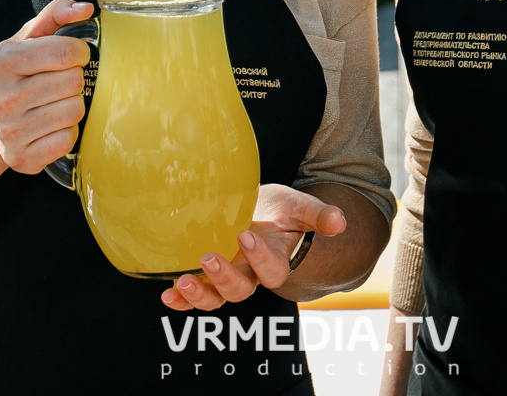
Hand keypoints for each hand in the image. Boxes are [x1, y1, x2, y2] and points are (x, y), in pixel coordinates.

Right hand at [0, 0, 92, 173]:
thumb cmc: (14, 72)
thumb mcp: (26, 38)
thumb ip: (55, 14)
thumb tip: (86, 9)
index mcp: (3, 62)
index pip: (65, 52)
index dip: (79, 51)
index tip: (73, 55)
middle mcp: (2, 98)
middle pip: (73, 82)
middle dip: (74, 78)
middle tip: (60, 81)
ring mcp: (10, 132)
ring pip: (74, 111)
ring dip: (73, 104)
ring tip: (55, 102)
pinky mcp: (21, 158)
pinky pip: (68, 140)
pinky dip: (67, 131)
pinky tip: (51, 124)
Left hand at [160, 184, 348, 310]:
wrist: (261, 212)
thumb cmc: (280, 211)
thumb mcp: (299, 207)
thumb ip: (318, 216)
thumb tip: (340, 222)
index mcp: (274, 260)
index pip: (272, 271)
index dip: (260, 259)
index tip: (246, 235)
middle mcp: (250, 275)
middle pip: (240, 291)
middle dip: (224, 279)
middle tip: (210, 257)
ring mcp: (227, 278)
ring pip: (215, 299)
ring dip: (198, 295)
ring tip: (181, 281)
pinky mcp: (207, 275)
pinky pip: (194, 296)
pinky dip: (180, 299)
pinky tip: (166, 293)